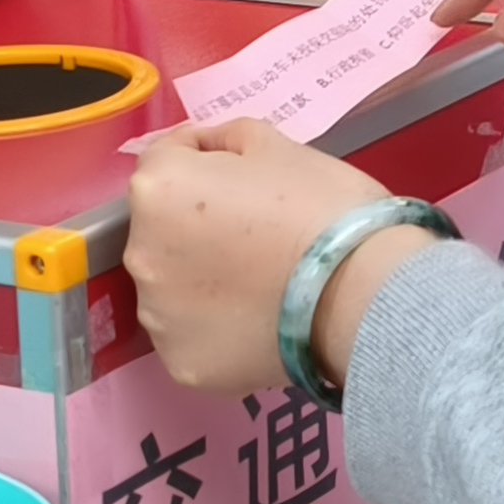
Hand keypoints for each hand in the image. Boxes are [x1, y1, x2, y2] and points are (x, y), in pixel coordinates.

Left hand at [124, 116, 438, 396]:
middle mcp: (140, 254)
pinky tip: (257, 320)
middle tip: (255, 232)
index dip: (203, 159)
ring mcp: (158, 317)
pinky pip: (191, 335)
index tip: (241, 175)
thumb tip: (204, 152)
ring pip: (173, 286)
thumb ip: (225, 139)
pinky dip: (215, 328)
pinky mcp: (181, 364)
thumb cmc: (322, 206)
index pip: (166, 158)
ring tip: (259, 283)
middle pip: (162, 228)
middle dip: (195, 224)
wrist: (363, 291)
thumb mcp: (277, 144)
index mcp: (159, 188)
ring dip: (201, 280)